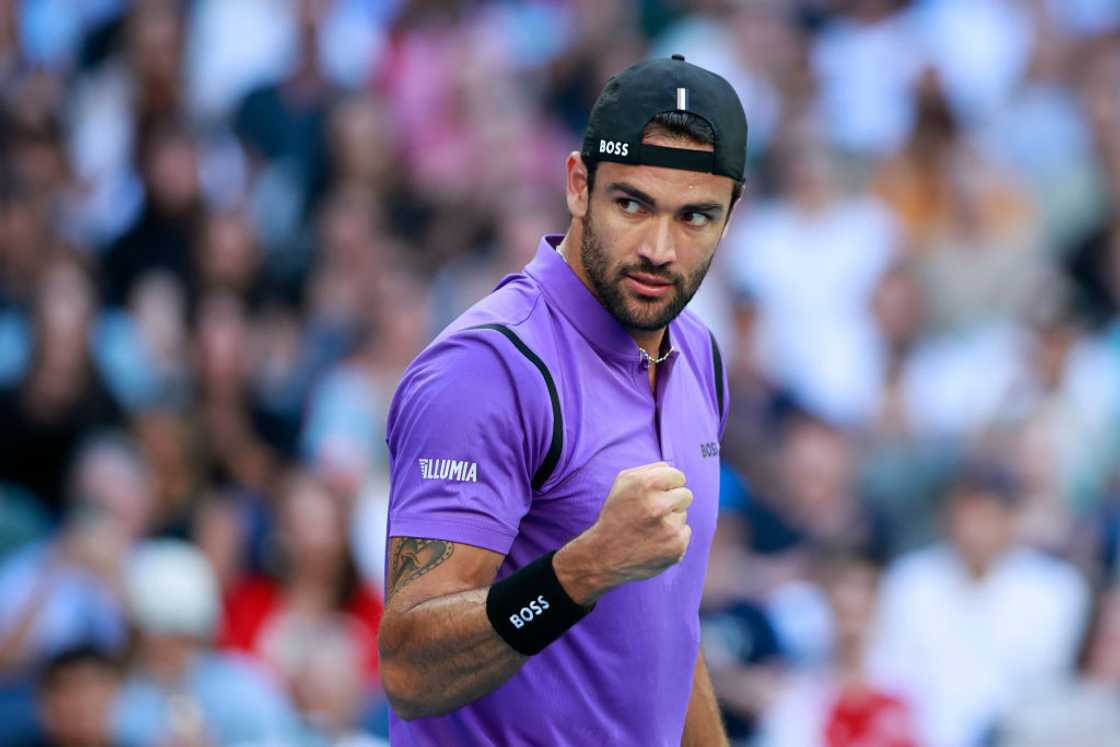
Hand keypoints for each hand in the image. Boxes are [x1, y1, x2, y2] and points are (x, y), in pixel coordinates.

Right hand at [554, 462, 691, 604]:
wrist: (605, 555)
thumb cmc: (616, 514)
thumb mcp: (623, 483)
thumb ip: (650, 469)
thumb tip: (672, 468)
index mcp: (645, 484)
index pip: (678, 476)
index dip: (668, 485)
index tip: (658, 493)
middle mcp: (658, 505)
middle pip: (686, 495)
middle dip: (673, 502)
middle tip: (654, 512)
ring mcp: (669, 528)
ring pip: (683, 515)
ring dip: (670, 520)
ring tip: (649, 529)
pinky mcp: (676, 547)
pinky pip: (685, 533)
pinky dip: (673, 538)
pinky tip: (654, 542)